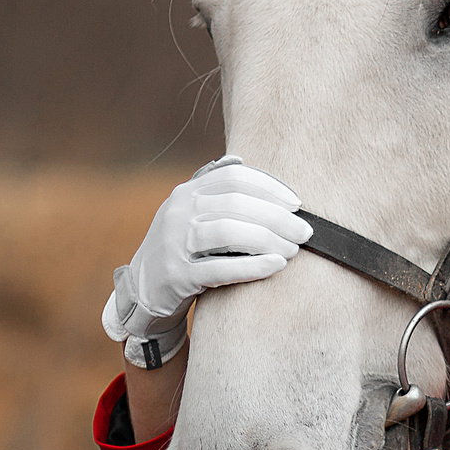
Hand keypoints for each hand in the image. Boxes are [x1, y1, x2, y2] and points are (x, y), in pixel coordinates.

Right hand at [102, 158, 308, 367]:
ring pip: (228, 232)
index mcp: (186, 192)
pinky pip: (220, 268)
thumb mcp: (189, 213)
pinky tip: (276, 265)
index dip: (270, 187)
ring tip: (293, 250)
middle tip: (305, 231)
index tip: (297, 203)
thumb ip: (211, 187)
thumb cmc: (181, 248)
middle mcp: (178, 211)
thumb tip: (239, 159)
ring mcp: (174, 242)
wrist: (143, 289)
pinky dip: (253, 266)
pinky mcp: (177, 275)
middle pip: (236, 203)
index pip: (234, 177)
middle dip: (278, 217)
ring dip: (268, 239)